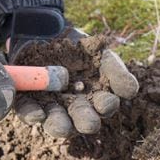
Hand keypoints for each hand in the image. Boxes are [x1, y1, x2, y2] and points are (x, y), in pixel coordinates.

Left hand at [8, 18, 138, 137]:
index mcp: (96, 99)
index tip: (106, 102)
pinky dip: (32, 114)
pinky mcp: (28, 102)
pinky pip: (29, 112)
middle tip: (88, 123)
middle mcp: (75, 109)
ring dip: (59, 125)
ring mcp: (51, 108)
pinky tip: (37, 115)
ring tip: (61, 126)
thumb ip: (117, 72)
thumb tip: (132, 91)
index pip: (104, 106)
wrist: (47, 32)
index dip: (106, 106)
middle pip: (81, 121)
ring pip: (56, 122)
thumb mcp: (102, 55)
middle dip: (85, 122)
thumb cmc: (80, 48)